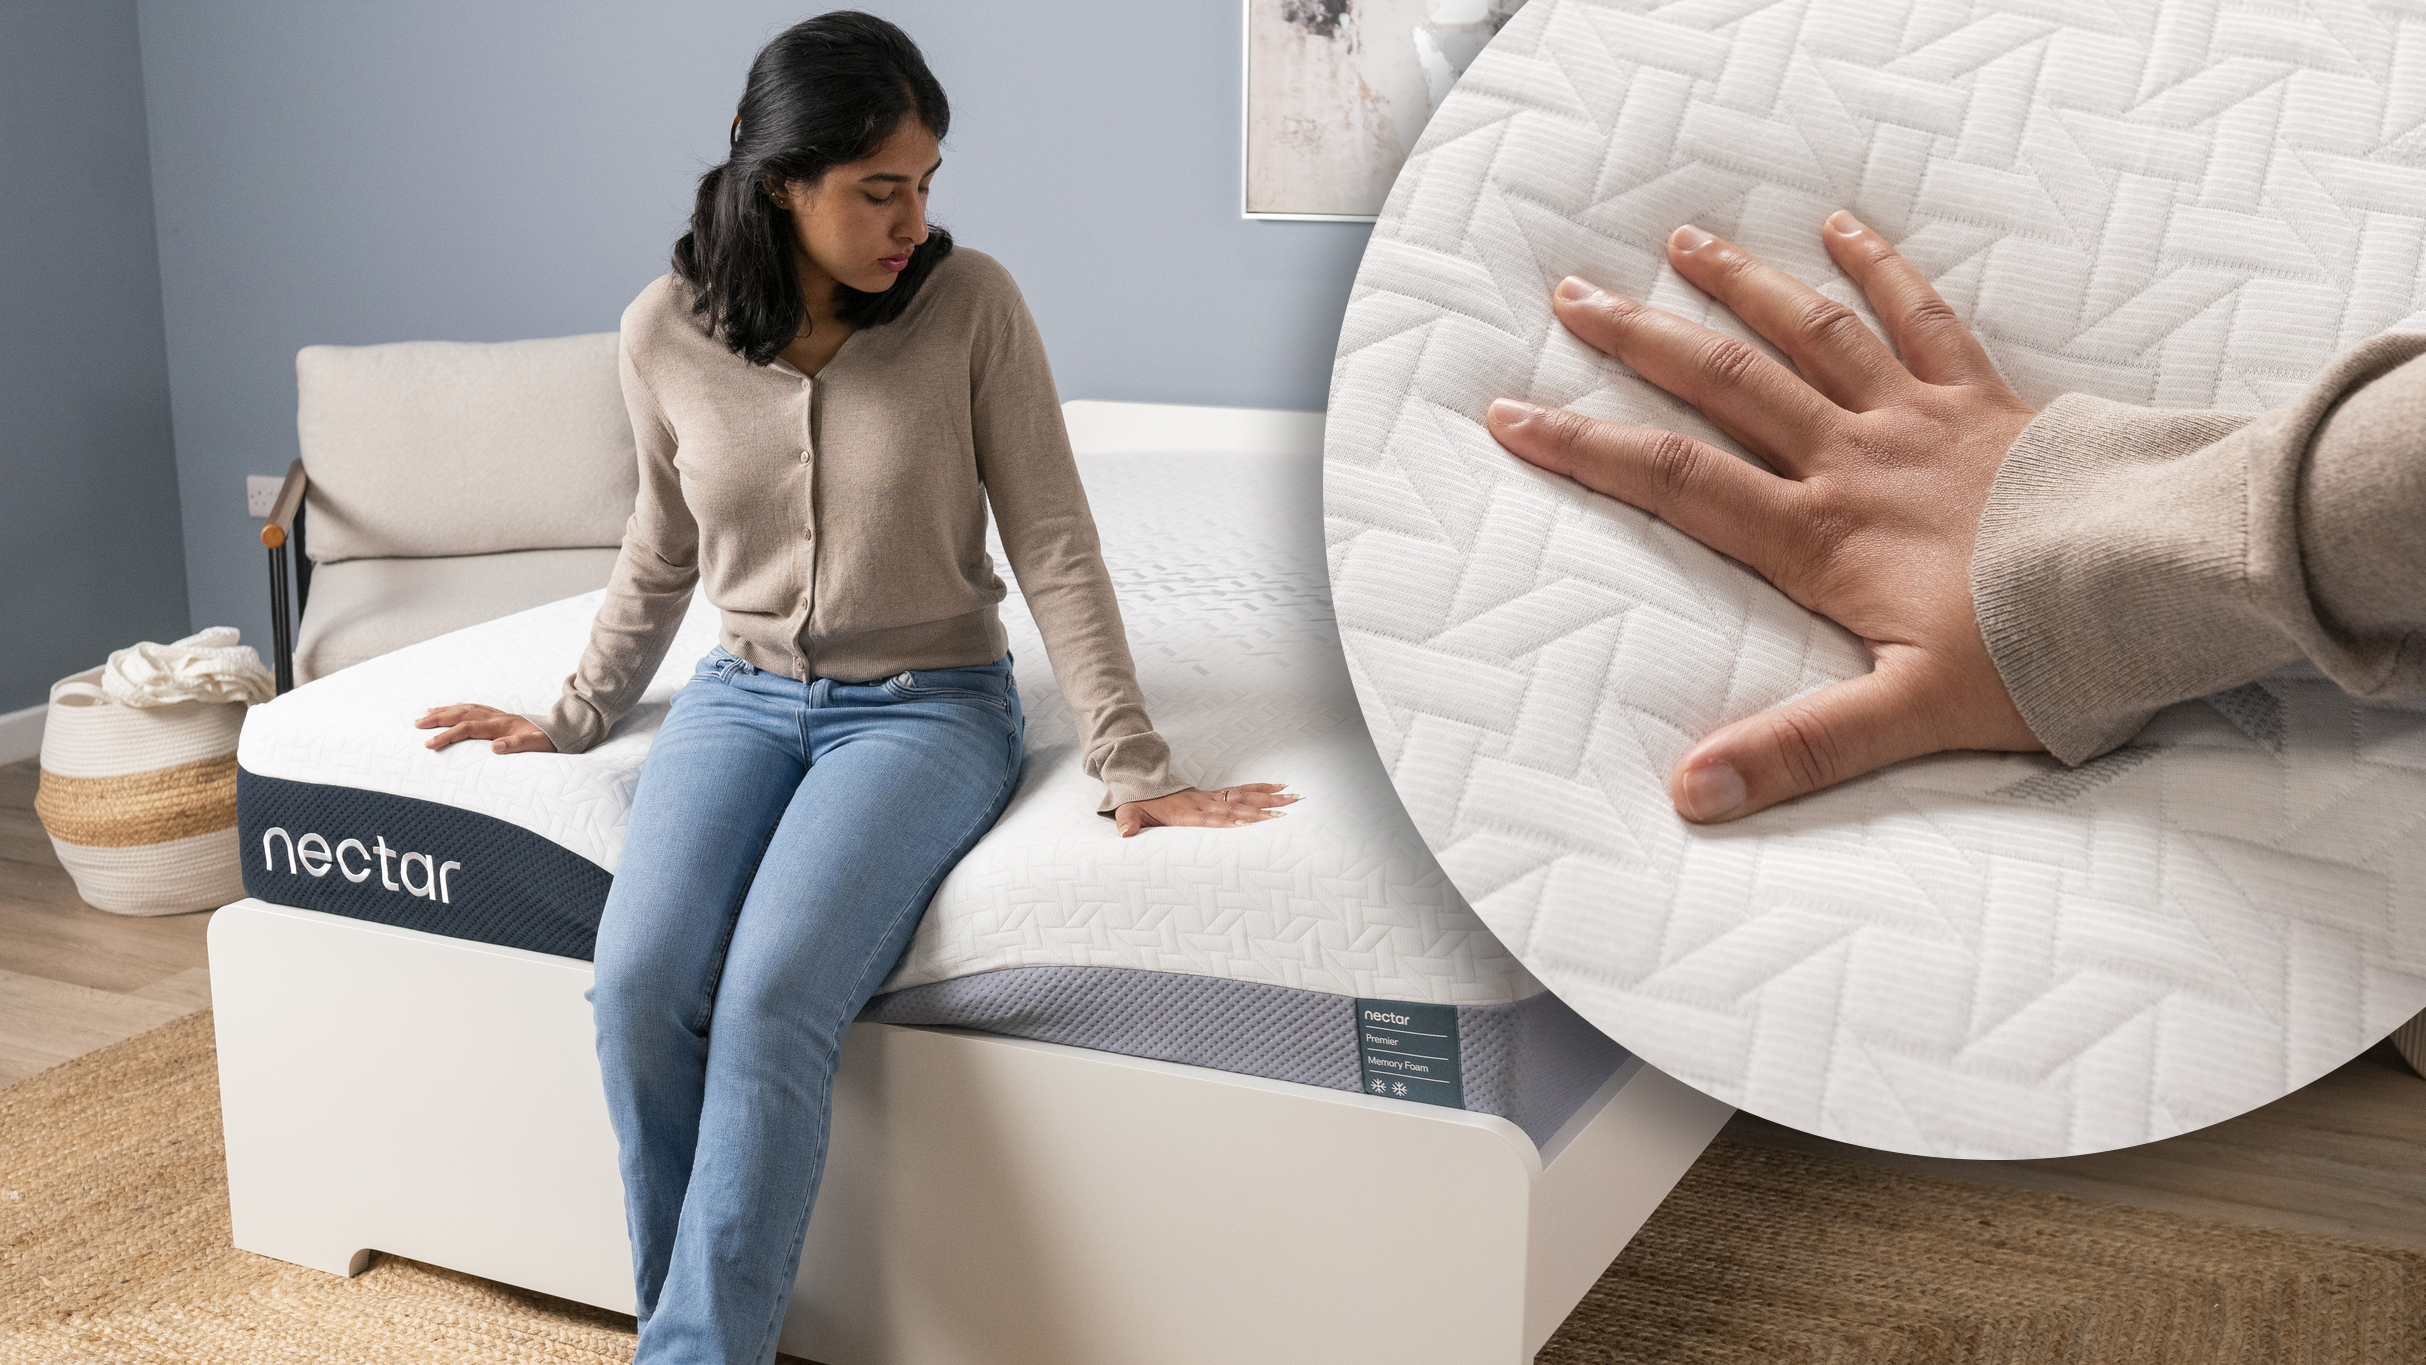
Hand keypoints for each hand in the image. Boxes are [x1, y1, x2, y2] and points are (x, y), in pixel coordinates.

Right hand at [415, 703, 557, 753]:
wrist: (561, 730)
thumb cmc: (548, 741)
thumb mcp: (537, 746)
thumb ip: (517, 746)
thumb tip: (496, 747)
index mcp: (501, 726)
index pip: (467, 728)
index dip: (447, 735)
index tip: (428, 744)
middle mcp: (496, 717)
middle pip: (461, 713)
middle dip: (437, 718)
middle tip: (416, 724)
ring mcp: (496, 715)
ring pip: (464, 708)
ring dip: (444, 710)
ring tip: (424, 714)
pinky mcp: (499, 716)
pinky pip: (472, 708)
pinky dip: (457, 708)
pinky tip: (450, 710)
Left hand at [1113, 784, 1296, 837]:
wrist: (1140, 784)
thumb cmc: (1137, 804)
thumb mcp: (1128, 813)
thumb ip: (1128, 823)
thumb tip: (1125, 833)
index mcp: (1188, 813)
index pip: (1216, 818)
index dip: (1235, 819)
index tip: (1255, 820)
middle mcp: (1204, 804)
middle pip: (1238, 806)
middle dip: (1264, 808)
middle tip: (1288, 809)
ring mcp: (1211, 798)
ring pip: (1244, 797)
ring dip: (1269, 797)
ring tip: (1293, 796)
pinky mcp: (1214, 795)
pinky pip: (1241, 791)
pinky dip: (1260, 789)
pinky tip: (1278, 787)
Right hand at [1486, 212, 2043, 824]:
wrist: (2159, 581)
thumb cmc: (2040, 654)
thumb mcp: (1908, 720)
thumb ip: (1797, 750)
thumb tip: (1691, 792)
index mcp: (1821, 538)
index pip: (1675, 481)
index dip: (1586, 448)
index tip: (1513, 414)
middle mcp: (1855, 462)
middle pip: (1726, 384)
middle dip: (1641, 339)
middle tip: (1571, 297)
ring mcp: (1919, 420)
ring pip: (1811, 334)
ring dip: (1740, 285)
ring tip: (1681, 243)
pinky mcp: (1983, 398)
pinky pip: (1921, 318)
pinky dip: (1879, 270)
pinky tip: (1841, 230)